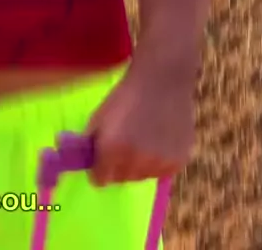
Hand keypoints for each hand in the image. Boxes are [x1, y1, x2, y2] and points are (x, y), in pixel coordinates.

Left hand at [86, 57, 194, 185]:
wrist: (162, 81)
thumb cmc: (125, 97)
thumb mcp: (98, 117)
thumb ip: (88, 143)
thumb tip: (83, 161)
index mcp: (112, 150)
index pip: (99, 180)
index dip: (98, 168)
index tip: (102, 158)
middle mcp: (136, 161)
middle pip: (120, 179)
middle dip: (117, 166)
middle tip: (123, 145)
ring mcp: (159, 163)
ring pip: (141, 177)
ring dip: (138, 165)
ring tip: (143, 141)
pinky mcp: (178, 162)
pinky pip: (161, 172)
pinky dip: (158, 162)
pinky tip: (159, 141)